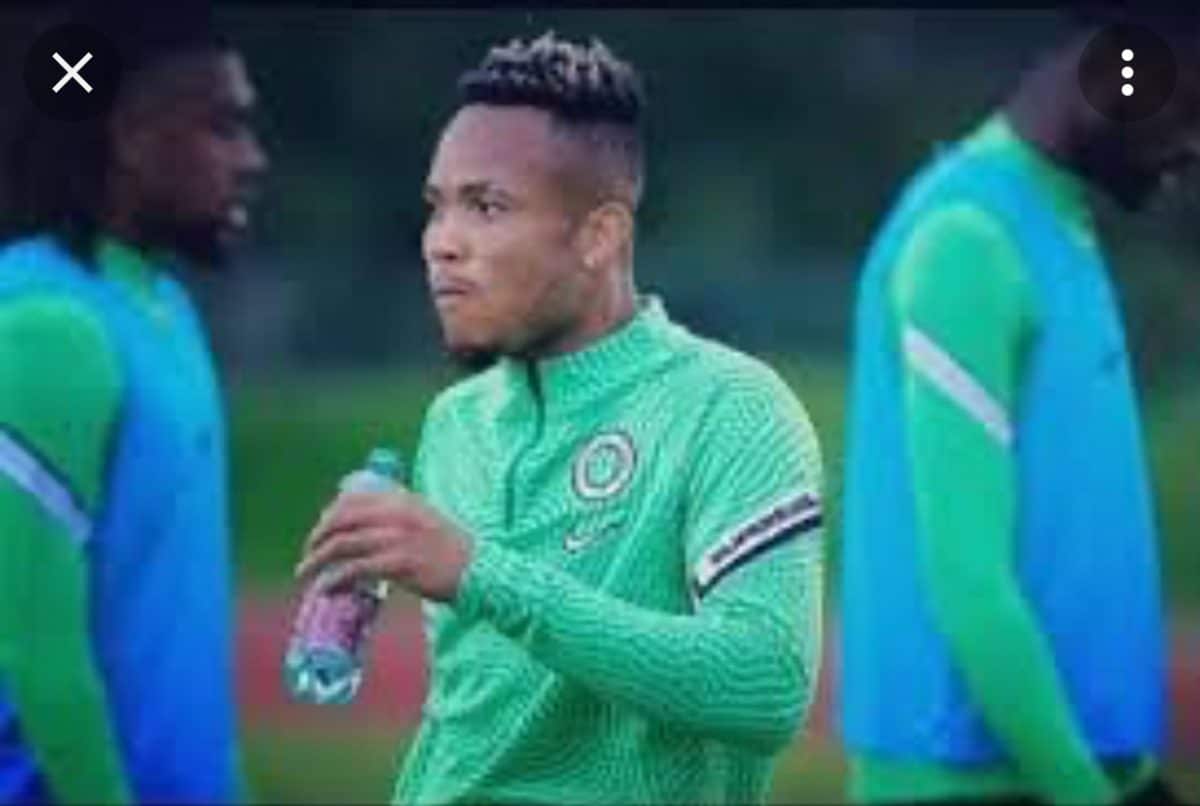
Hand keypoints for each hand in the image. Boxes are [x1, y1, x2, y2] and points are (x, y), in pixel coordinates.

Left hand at [294, 489, 471, 602]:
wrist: (478, 570)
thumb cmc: (449, 549)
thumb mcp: (424, 517)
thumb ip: (396, 511)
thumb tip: (362, 514)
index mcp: (401, 500)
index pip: (351, 499)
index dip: (328, 515)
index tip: (319, 532)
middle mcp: (397, 515)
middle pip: (341, 519)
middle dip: (317, 537)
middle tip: (308, 554)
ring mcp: (398, 539)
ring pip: (343, 545)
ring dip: (317, 560)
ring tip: (305, 574)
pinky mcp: (400, 564)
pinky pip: (356, 570)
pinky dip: (335, 580)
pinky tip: (325, 589)